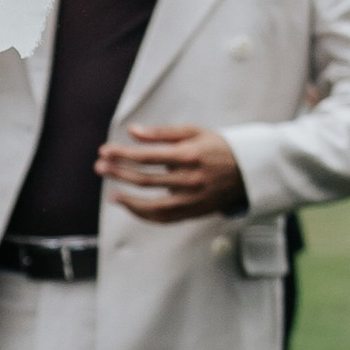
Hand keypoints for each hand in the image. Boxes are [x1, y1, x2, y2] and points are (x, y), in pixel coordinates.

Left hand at [96, 122, 245, 222]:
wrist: (249, 171)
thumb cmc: (218, 146)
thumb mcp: (194, 132)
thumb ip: (161, 133)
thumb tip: (132, 132)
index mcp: (188, 155)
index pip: (147, 156)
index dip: (122, 154)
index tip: (104, 151)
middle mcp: (189, 178)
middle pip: (145, 179)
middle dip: (119, 173)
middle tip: (100, 167)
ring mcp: (192, 198)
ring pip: (153, 205)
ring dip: (128, 200)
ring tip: (112, 194)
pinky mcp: (194, 211)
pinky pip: (164, 218)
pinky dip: (145, 214)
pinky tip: (131, 206)